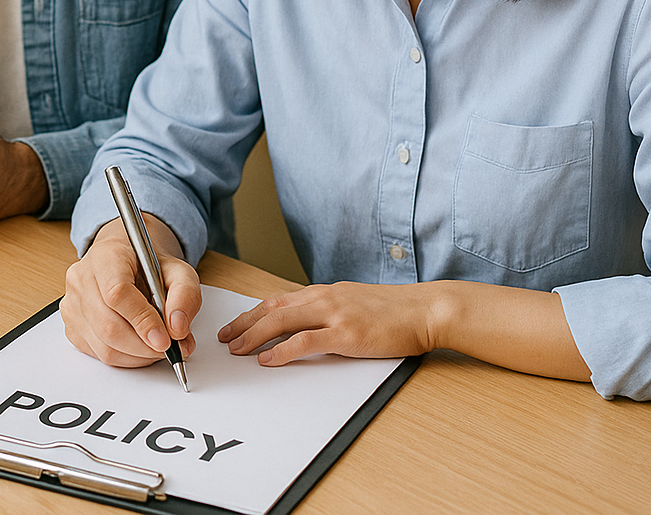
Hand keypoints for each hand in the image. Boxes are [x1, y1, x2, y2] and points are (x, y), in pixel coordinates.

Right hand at [62, 216, 200, 367]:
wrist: (126, 264)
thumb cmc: (148, 267)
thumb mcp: (179, 272)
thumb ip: (185, 296)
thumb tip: (177, 329)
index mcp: (107, 257)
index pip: (117, 293)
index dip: (142, 321)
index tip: (165, 339)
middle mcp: (82, 279)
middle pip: (109, 326)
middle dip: (145, 347)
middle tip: (168, 348)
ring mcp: (72, 304)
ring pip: (104, 346)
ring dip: (138, 356)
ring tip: (157, 347)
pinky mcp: (71, 326)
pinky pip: (98, 354)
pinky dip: (125, 358)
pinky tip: (138, 347)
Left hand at [217, 280, 590, 379]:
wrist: (427, 308)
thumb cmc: (395, 310)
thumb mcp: (355, 302)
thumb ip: (329, 309)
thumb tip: (306, 321)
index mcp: (325, 291)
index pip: (277, 299)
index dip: (251, 313)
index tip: (234, 324)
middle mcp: (324, 297)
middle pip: (271, 309)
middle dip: (243, 324)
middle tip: (224, 338)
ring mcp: (334, 314)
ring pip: (281, 321)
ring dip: (254, 336)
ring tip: (237, 349)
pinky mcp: (347, 333)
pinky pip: (305, 341)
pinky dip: (282, 350)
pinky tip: (268, 359)